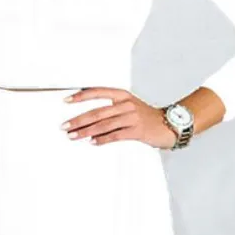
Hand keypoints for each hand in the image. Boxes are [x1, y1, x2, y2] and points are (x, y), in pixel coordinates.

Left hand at [61, 87, 177, 148]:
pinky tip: (92, 142)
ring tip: (73, 136)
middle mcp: (126, 104)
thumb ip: (110, 110)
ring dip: (85, 131)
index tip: (66, 101)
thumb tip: (87, 121)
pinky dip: (102, 139)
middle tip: (65, 126)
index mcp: (123, 95)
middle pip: (97, 112)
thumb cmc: (146, 117)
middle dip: (78, 120)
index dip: (81, 96)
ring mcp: (132, 117)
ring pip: (104, 124)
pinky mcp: (137, 131)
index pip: (98, 92)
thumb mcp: (128, 107)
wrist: (169, 125)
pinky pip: (115, 135)